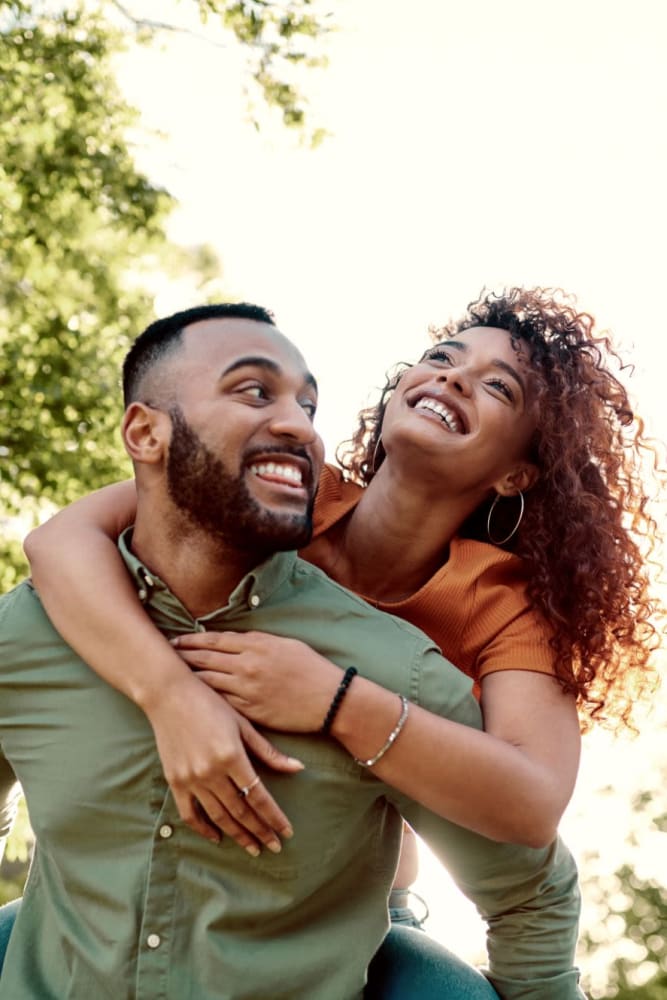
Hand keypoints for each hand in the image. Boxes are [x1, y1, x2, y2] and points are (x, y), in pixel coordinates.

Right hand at [143, 672, 303, 852]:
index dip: (274, 817)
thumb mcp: (243, 724)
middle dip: (260, 831)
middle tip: (274, 846)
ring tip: (253, 847)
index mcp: (232, 756)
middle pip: (241, 811)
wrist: (169, 695)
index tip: (286, 833)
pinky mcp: (175, 781)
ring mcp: (191, 779)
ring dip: (238, 834)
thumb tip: (298, 769)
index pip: (259, 796)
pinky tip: (218, 837)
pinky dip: (204, 829)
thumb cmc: (211, 704)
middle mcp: (211, 772)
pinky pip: (190, 814)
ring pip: (219, 816)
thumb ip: (268, 751)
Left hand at [171, 630, 342, 731]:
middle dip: (182, 656)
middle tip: (163, 655)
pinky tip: (192, 698)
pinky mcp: (250, 711)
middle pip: (205, 659)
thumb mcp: (285, 644)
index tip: (177, 640)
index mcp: (256, 645)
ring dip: (188, 678)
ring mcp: (247, 690)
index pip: (215, 640)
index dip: (192, 640)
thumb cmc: (311, 669)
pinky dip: (205, 699)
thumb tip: (235, 640)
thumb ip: (258, 641)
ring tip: (171, 676)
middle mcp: (248, 665)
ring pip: (208, 681)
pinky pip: (221, 703)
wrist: (329, 699)